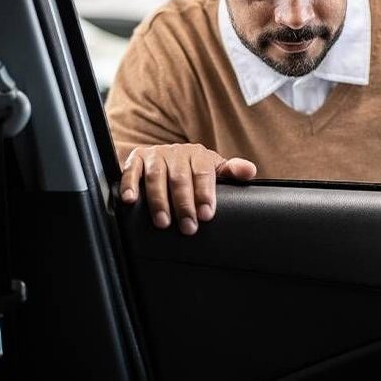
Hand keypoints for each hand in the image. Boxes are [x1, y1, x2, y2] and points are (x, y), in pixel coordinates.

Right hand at [119, 143, 256, 234]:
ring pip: (156, 177)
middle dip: (184, 205)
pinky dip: (129, 184)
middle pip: (180, 178)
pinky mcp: (137, 159)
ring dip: (159, 201)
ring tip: (163, 223)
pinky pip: (131, 170)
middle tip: (187, 227)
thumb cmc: (195, 170)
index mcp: (199, 155)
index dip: (205, 194)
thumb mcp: (215, 171)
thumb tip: (250, 171)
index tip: (206, 215)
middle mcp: (177, 153)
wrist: (167, 158)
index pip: (203, 173)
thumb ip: (232, 172)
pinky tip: (131, 200)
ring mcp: (156, 155)